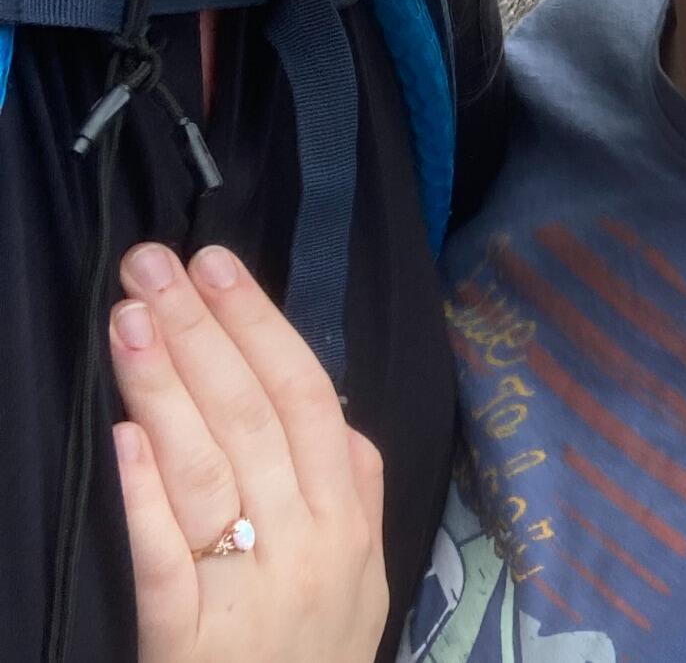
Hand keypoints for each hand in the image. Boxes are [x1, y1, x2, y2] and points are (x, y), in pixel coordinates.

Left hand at [110, 243, 390, 662]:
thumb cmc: (317, 658)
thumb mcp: (359, 571)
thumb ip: (341, 486)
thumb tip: (314, 396)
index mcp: (349, 514)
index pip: (307, 393)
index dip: (260, 324)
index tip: (216, 264)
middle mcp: (311, 540)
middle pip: (255, 415)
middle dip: (203, 330)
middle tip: (152, 265)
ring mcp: (254, 592)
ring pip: (211, 469)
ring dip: (167, 386)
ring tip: (127, 320)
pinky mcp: (192, 647)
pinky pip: (170, 563)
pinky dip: (148, 498)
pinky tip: (124, 440)